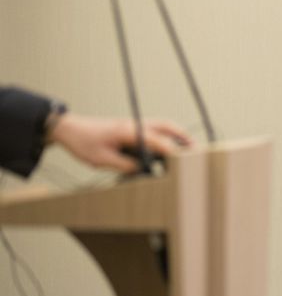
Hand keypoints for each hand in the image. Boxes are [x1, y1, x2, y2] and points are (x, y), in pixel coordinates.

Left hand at [49, 114, 191, 173]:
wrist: (70, 129)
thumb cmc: (84, 142)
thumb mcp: (102, 160)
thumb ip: (125, 165)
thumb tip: (145, 170)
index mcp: (129, 131)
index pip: (158, 140)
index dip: (172, 151)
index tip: (184, 160)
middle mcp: (135, 124)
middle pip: (167, 127)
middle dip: (183, 137)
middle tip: (196, 150)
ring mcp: (134, 124)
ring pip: (162, 126)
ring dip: (176, 135)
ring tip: (188, 148)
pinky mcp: (131, 128)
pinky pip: (154, 129)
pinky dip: (166, 136)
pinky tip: (167, 148)